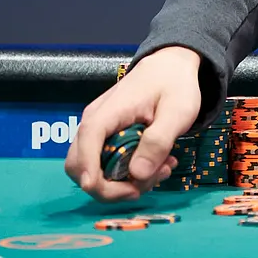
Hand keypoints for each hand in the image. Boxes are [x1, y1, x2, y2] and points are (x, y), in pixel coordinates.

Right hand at [66, 46, 202, 201]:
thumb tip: (138, 175)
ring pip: (92, 171)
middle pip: (79, 166)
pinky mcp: (105, 139)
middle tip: (149, 182)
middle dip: (110, 186)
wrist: (171, 67)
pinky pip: (105, 165)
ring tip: (162, 170)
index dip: (91, 173)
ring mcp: (97, 131)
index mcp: (107, 112)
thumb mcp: (177, 112)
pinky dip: (126, 174)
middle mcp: (94, 123)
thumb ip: (159, 141)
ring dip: (122, 182)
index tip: (114, 191)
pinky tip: (156, 165)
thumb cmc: (174, 84)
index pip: (86, 144)